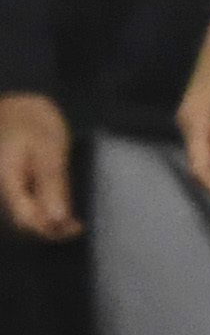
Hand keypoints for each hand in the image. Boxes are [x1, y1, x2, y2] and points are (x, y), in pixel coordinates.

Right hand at [0, 93, 76, 240]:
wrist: (19, 105)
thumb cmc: (34, 121)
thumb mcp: (50, 149)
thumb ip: (52, 183)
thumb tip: (57, 218)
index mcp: (5, 177)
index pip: (23, 218)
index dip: (48, 229)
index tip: (75, 228)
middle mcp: (3, 185)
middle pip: (24, 218)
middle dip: (50, 228)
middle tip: (78, 227)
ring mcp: (8, 183)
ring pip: (26, 212)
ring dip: (49, 220)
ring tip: (75, 222)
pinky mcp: (16, 181)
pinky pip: (29, 201)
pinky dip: (46, 208)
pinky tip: (64, 210)